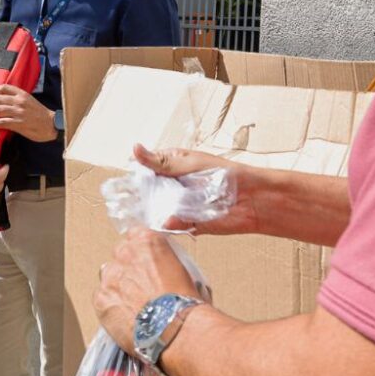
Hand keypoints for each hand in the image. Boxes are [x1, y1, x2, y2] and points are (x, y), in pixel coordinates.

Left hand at [0, 84, 56, 141]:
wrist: (51, 124)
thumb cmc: (40, 113)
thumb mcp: (29, 100)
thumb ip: (17, 99)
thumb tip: (2, 102)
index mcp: (22, 94)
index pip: (3, 88)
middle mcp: (19, 101)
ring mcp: (18, 112)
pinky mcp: (18, 124)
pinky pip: (1, 122)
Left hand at [94, 229, 205, 354]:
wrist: (175, 329)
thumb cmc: (184, 303)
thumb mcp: (182, 268)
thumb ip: (163, 261)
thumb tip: (159, 268)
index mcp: (146, 241)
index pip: (135, 235)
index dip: (141, 252)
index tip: (144, 262)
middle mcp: (125, 254)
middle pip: (120, 255)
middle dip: (129, 268)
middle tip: (142, 286)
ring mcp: (110, 277)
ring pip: (109, 277)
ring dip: (119, 286)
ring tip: (134, 305)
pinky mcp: (101, 300)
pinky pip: (102, 298)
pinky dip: (111, 306)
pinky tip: (126, 316)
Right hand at [133, 144, 261, 235]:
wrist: (251, 199)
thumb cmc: (225, 174)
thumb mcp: (189, 164)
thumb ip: (160, 163)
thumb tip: (135, 149)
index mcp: (173, 165)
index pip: (146, 169)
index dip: (134, 176)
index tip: (122, 183)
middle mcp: (175, 185)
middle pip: (148, 192)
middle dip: (139, 198)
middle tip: (126, 202)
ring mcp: (180, 204)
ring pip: (157, 211)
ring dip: (151, 213)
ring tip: (141, 215)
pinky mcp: (188, 223)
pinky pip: (171, 226)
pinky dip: (166, 226)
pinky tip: (162, 223)